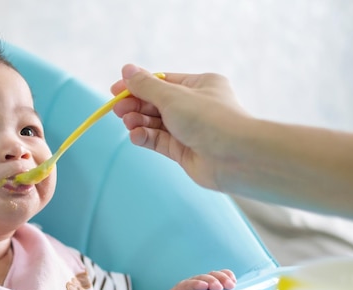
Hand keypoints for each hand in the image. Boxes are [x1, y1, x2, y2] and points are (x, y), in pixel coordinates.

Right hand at [110, 64, 248, 189]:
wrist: (236, 156)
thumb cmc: (210, 119)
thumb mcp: (173, 96)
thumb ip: (146, 85)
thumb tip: (127, 70)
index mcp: (199, 85)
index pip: (162, 81)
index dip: (138, 85)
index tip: (116, 91)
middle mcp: (195, 106)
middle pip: (156, 103)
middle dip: (136, 105)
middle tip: (117, 110)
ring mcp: (189, 130)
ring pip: (156, 123)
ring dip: (139, 122)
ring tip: (128, 123)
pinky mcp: (184, 151)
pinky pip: (159, 141)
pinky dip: (146, 138)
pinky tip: (136, 136)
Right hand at [165, 269, 236, 289]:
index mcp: (207, 287)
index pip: (218, 275)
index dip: (226, 276)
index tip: (234, 283)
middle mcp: (198, 283)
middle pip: (212, 274)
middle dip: (222, 278)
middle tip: (229, 287)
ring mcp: (188, 285)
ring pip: (201, 277)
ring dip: (211, 281)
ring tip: (217, 288)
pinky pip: (187, 285)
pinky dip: (196, 284)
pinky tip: (203, 286)